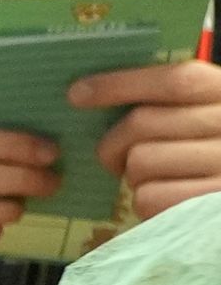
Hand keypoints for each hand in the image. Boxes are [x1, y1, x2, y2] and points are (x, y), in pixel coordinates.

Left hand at [81, 58, 220, 218]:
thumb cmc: (207, 149)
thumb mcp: (200, 114)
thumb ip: (166, 100)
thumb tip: (90, 92)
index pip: (174, 80)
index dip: (120, 84)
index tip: (76, 94)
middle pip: (142, 122)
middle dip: (114, 143)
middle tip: (116, 156)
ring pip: (140, 161)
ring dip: (133, 175)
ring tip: (153, 178)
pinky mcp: (205, 204)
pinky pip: (148, 197)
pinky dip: (144, 201)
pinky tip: (164, 198)